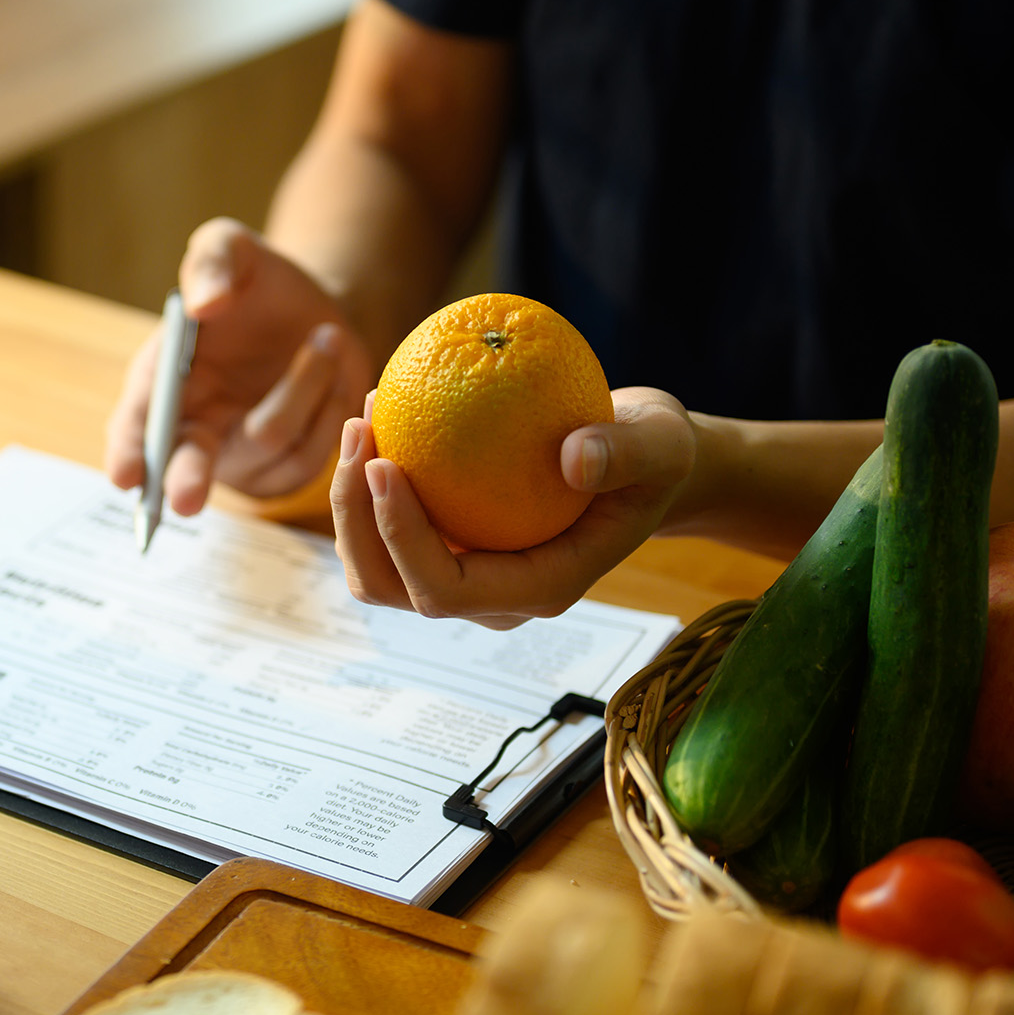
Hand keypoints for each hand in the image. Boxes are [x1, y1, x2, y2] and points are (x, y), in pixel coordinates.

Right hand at [105, 218, 375, 512]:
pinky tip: (331, 376)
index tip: (127, 475)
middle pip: (186, 469)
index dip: (129, 453)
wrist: (316, 311)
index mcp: (162, 383)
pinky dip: (331, 405)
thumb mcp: (231, 247)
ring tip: (322, 338)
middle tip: (186, 499)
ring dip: (304, 385)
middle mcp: (195, 429)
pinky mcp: (288, 469)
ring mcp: (242, 457)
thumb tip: (204, 305)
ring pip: (271, 440)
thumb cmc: (257, 281)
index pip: (136, 426)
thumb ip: (212, 261)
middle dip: (185, 481)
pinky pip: (315, 451)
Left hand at [331, 387, 697, 627]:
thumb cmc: (656, 454)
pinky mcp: (448, 545)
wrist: (641, 461)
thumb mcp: (662, 444)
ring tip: (363, 418)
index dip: (401, 537)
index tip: (383, 463)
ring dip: (351, 500)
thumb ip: (628, 453)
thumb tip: (574, 457)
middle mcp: (493, 598)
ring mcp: (466, 575)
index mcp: (539, 588)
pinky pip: (385, 528)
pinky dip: (368, 482)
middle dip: (355, 519)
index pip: (445, 589)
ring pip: (375, 566)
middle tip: (360, 430)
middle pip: (391, 587)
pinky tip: (377, 416)